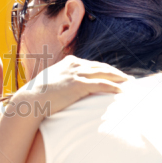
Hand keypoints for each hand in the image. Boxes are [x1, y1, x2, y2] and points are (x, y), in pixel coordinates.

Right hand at [13, 56, 129, 116]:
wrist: (31, 100)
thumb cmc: (38, 95)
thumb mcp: (50, 83)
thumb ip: (60, 81)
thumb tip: (63, 89)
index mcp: (69, 62)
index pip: (92, 64)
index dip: (105, 70)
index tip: (115, 75)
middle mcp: (74, 65)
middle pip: (101, 67)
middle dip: (116, 73)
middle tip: (128, 78)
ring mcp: (77, 74)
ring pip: (104, 74)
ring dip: (119, 78)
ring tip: (130, 83)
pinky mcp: (79, 85)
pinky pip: (101, 85)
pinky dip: (114, 87)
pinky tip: (122, 92)